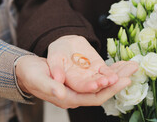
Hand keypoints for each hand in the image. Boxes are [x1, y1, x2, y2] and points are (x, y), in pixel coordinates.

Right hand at [16, 54, 137, 108]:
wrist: (29, 70)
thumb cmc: (32, 75)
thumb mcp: (39, 79)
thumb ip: (50, 86)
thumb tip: (61, 94)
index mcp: (68, 98)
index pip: (93, 97)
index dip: (108, 89)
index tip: (122, 80)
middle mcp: (77, 95)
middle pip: (102, 91)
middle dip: (118, 82)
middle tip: (132, 71)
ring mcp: (79, 87)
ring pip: (102, 84)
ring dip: (116, 75)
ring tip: (130, 65)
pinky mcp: (80, 79)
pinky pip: (97, 76)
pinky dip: (108, 71)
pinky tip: (116, 65)